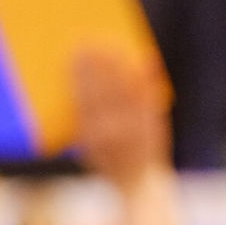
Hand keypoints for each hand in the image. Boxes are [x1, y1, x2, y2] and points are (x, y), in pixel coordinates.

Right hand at [72, 51, 171, 193]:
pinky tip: (139, 60)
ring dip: (117, 64)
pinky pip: (148, 96)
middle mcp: (112, 134)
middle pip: (102, 91)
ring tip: (109, 45)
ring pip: (124, 89)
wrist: (138, 182)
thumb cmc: (105, 158)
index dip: (79, 75)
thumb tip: (71, 79)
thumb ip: (77, 118)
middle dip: (95, 65)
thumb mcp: (84, 144)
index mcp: (90, 138)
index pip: (82, 99)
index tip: (73, 53)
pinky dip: (144, 77)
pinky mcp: (154, 125)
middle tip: (89, 42)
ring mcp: (135, 130)